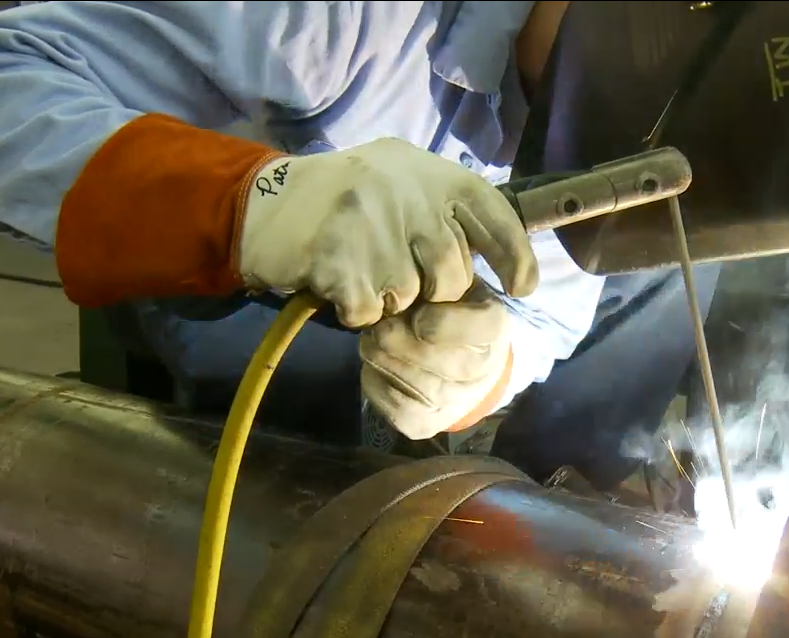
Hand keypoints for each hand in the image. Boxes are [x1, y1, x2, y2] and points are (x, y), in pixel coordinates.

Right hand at [236, 138, 538, 326]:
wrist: (265, 204)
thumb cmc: (345, 200)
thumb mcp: (403, 183)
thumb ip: (447, 210)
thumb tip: (499, 257)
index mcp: (431, 173)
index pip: (494, 216)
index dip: (515, 256)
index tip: (523, 287)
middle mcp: (408, 193)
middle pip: (453, 274)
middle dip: (432, 288)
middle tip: (398, 270)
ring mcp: (374, 226)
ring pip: (411, 297)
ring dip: (389, 298)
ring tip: (362, 267)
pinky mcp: (341, 261)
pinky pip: (371, 312)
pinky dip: (357, 310)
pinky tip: (339, 282)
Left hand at [358, 283, 512, 439]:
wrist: (460, 356)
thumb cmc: (449, 306)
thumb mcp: (454, 279)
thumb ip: (441, 273)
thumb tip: (415, 280)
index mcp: (495, 327)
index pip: (476, 328)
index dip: (441, 322)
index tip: (418, 313)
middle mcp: (483, 371)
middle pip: (440, 361)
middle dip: (400, 341)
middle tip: (379, 326)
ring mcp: (457, 403)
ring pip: (416, 387)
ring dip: (384, 360)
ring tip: (372, 341)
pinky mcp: (427, 425)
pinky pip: (397, 408)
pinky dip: (377, 383)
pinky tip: (376, 365)